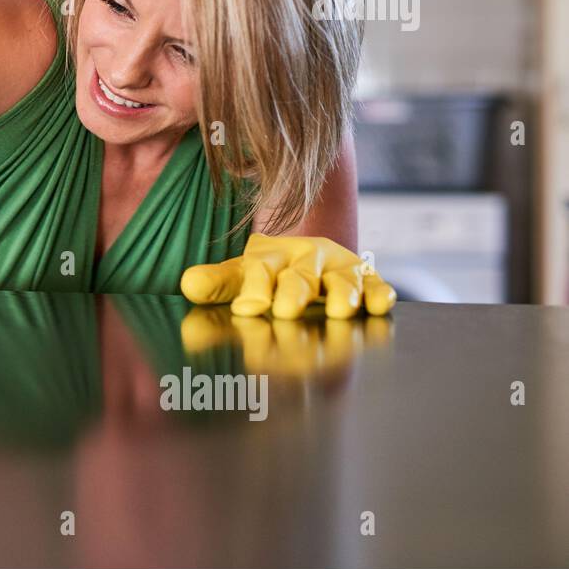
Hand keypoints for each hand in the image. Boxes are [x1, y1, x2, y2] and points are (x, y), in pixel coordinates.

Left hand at [180, 233, 396, 318]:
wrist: (304, 257)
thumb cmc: (266, 274)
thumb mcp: (239, 275)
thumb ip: (216, 283)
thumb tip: (190, 285)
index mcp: (270, 257)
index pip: (261, 269)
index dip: (255, 287)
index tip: (248, 307)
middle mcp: (306, 258)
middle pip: (302, 275)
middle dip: (295, 291)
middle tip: (287, 311)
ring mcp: (338, 268)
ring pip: (343, 279)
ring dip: (342, 294)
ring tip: (339, 311)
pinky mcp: (367, 279)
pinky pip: (376, 284)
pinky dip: (379, 293)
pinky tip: (379, 305)